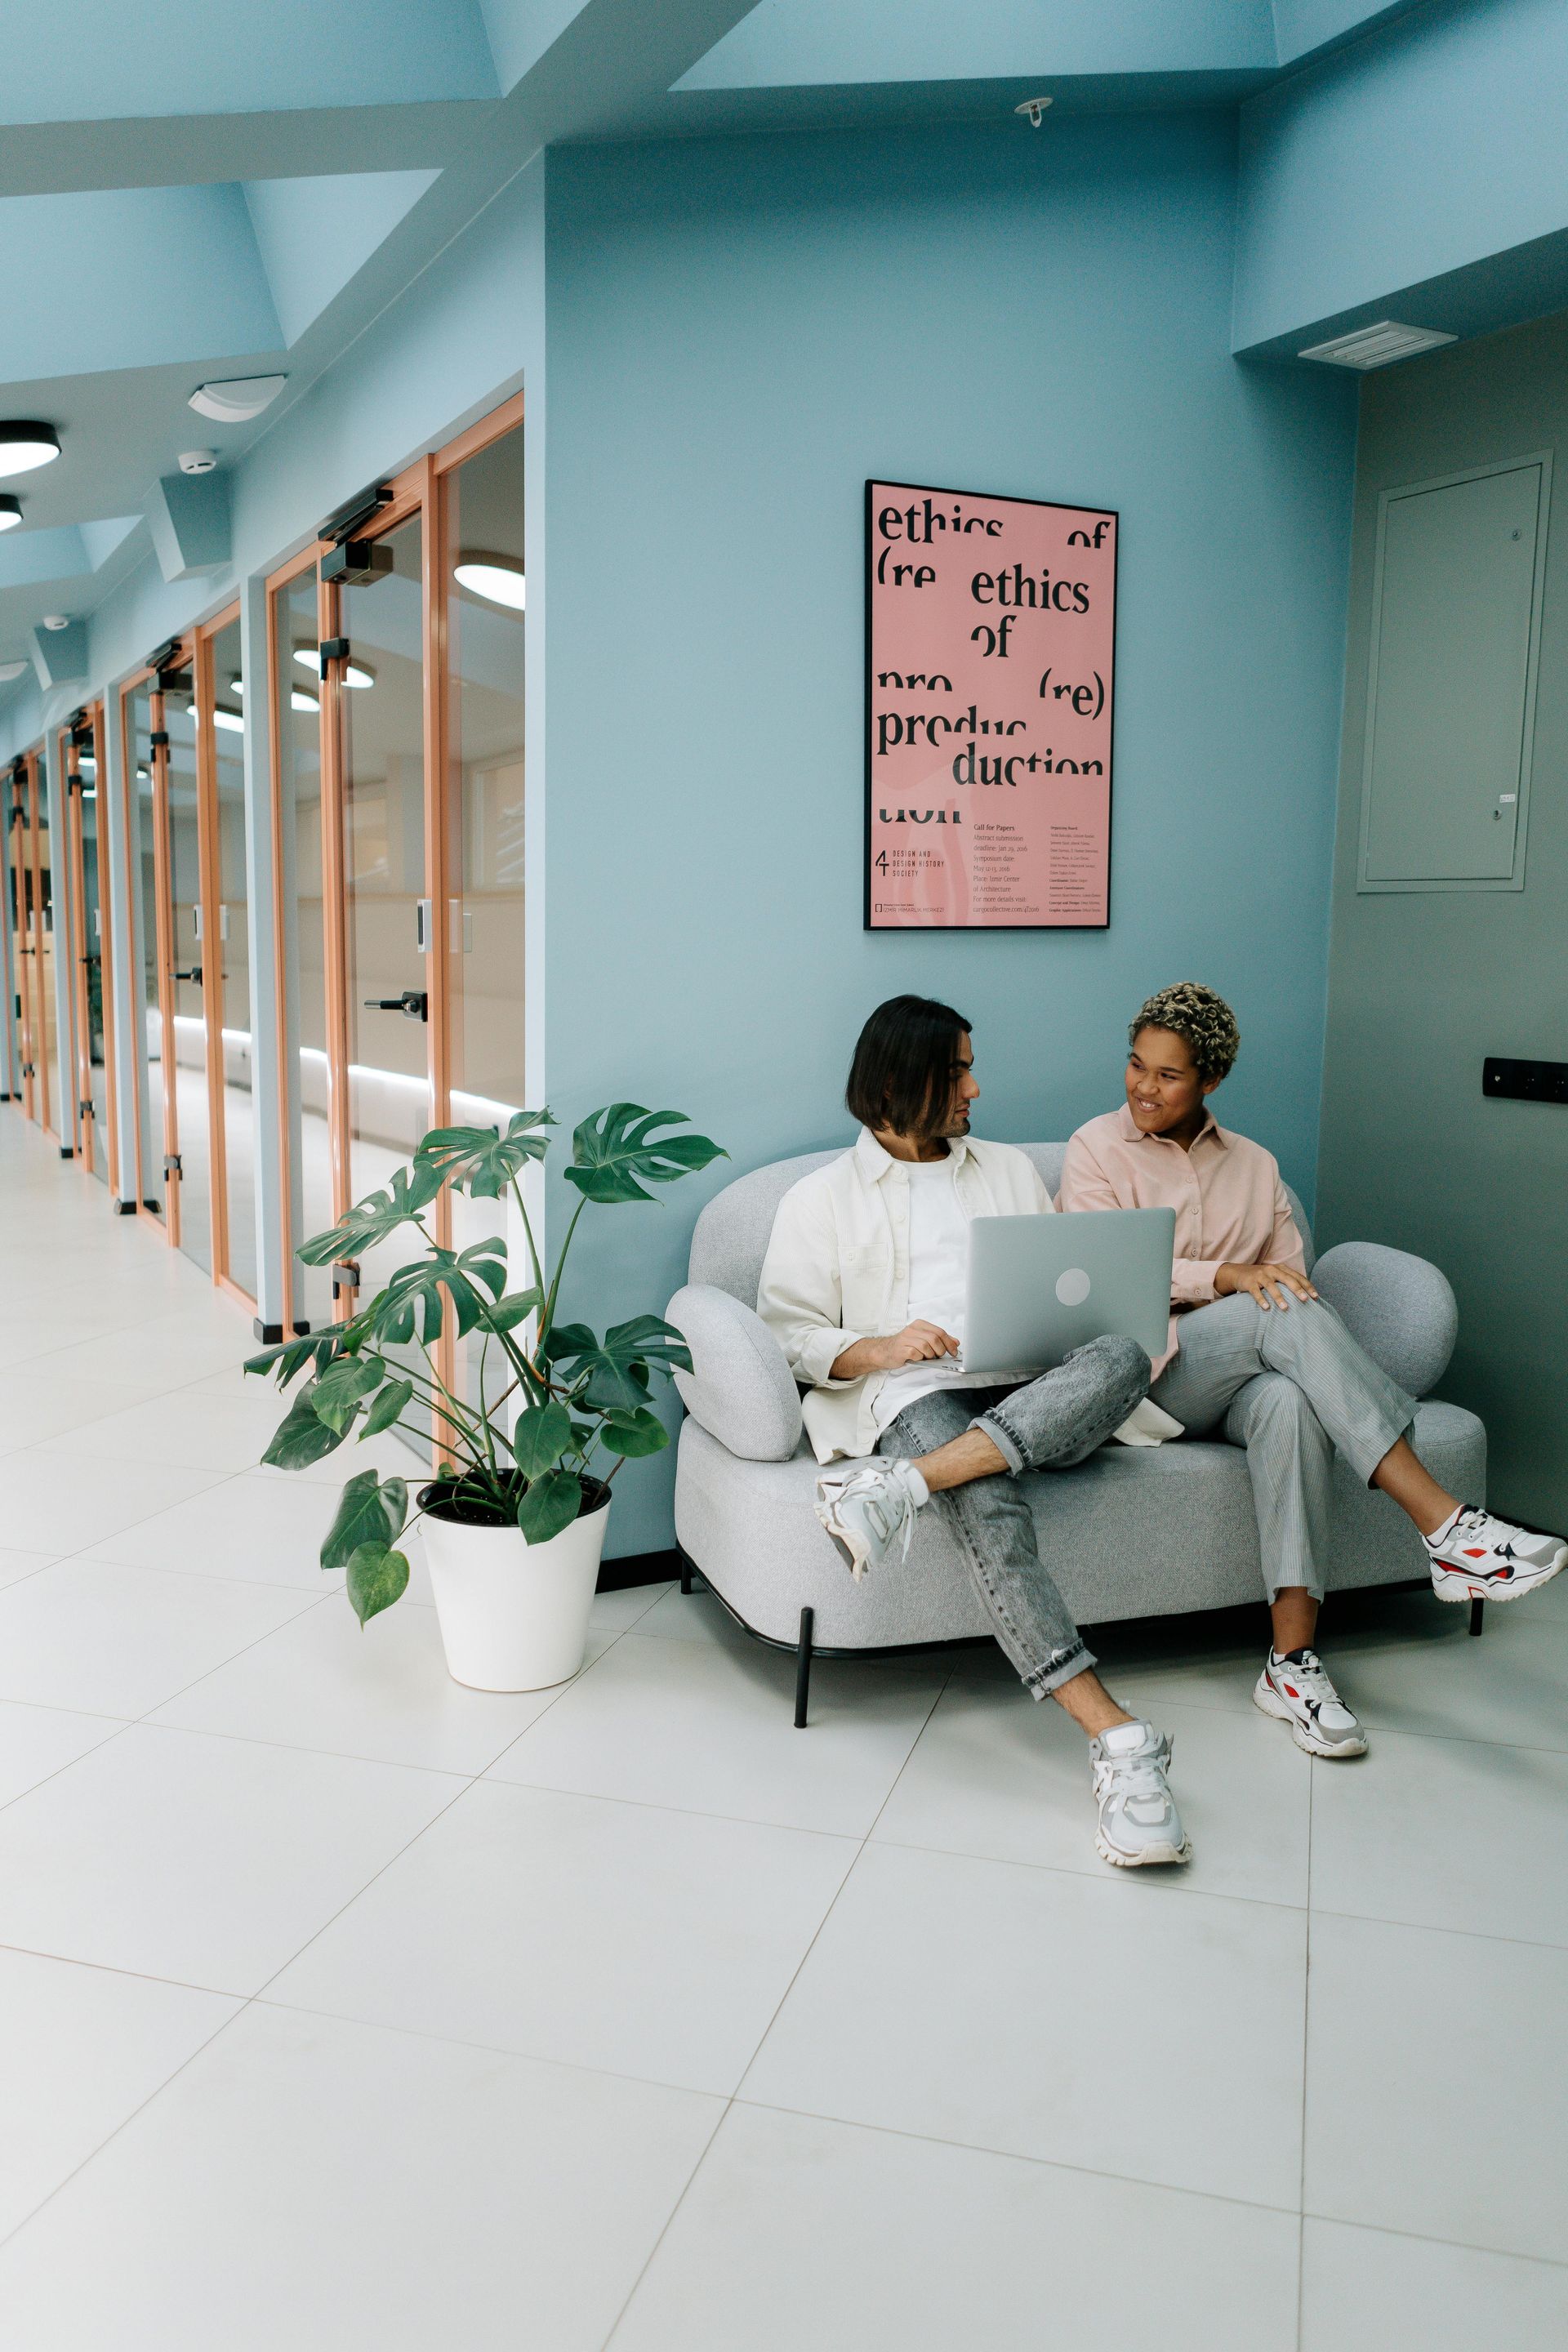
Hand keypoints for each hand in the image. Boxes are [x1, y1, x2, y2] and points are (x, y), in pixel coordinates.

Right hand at [830, 1322, 959, 1379]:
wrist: (883, 1351)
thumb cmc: (905, 1346)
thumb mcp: (923, 1339)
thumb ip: (940, 1339)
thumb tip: (956, 1342)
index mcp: (920, 1324)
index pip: (940, 1331)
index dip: (949, 1343)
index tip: (954, 1352)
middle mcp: (912, 1329)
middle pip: (935, 1339)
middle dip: (941, 1350)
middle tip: (939, 1356)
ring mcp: (906, 1339)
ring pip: (926, 1346)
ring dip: (930, 1355)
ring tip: (927, 1358)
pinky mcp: (900, 1349)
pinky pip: (916, 1354)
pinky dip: (920, 1358)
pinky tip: (917, 1359)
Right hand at [1214, 1262, 1318, 1311]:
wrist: (1238, 1272)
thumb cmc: (1262, 1278)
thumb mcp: (1276, 1276)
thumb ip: (1288, 1282)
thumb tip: (1307, 1296)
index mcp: (1281, 1268)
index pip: (1297, 1276)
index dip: (1307, 1286)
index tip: (1315, 1297)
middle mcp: (1272, 1270)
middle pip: (1287, 1279)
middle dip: (1297, 1289)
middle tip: (1305, 1300)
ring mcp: (1260, 1275)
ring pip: (1271, 1286)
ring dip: (1279, 1297)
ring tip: (1285, 1308)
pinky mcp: (1249, 1282)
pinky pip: (1256, 1291)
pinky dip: (1261, 1299)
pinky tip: (1266, 1308)